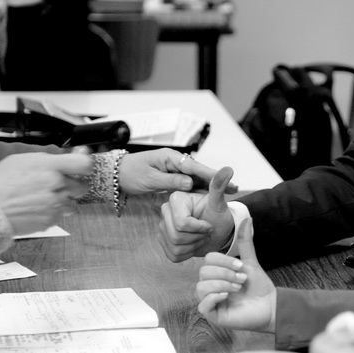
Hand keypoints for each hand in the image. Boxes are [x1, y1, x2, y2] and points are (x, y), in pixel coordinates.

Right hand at [0, 153, 91, 235]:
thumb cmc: (0, 185)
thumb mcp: (20, 161)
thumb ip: (46, 159)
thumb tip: (65, 157)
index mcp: (49, 167)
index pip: (84, 164)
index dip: (85, 165)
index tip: (82, 167)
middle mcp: (56, 185)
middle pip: (82, 186)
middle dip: (74, 185)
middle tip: (58, 185)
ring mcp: (55, 204)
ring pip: (72, 202)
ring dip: (63, 200)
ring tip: (42, 198)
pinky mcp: (52, 220)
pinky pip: (60, 215)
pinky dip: (52, 212)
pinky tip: (36, 208)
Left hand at [117, 150, 237, 196]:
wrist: (118, 174)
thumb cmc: (131, 174)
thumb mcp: (150, 179)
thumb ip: (170, 181)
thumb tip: (190, 183)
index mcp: (171, 158)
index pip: (195, 167)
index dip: (212, 175)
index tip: (225, 181)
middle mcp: (176, 162)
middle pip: (201, 171)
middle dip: (218, 180)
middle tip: (235, 188)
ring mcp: (175, 169)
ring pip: (198, 178)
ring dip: (212, 185)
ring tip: (229, 191)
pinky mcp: (173, 177)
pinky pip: (191, 183)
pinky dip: (202, 188)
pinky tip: (212, 195)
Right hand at [157, 167, 234, 260]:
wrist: (217, 231)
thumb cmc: (217, 216)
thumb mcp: (219, 203)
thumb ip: (219, 186)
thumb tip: (228, 169)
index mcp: (176, 198)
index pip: (182, 223)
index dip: (200, 229)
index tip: (210, 225)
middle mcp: (165, 210)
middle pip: (176, 236)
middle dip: (197, 238)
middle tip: (207, 232)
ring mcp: (162, 226)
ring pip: (174, 246)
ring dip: (193, 246)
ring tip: (202, 238)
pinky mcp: (162, 240)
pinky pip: (172, 255)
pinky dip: (187, 254)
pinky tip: (194, 245)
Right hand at [196, 218, 276, 332]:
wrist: (270, 306)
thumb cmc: (258, 287)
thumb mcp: (250, 262)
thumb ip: (245, 243)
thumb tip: (247, 219)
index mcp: (216, 273)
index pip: (208, 260)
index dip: (223, 261)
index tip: (241, 266)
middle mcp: (210, 286)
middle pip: (203, 272)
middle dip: (224, 273)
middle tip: (241, 279)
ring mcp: (210, 301)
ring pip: (200, 287)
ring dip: (221, 285)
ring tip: (237, 289)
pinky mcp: (213, 315)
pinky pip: (202, 306)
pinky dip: (214, 298)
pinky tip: (226, 297)